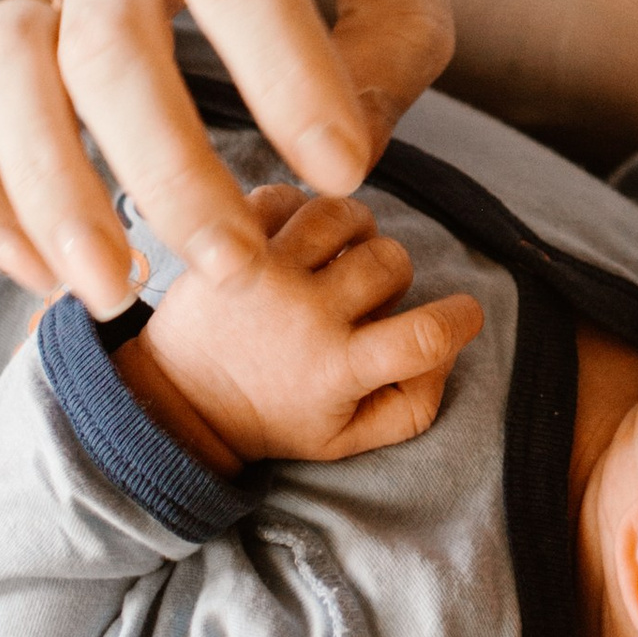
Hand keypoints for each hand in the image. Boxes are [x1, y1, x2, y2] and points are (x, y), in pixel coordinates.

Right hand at [0, 0, 452, 319]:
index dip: (290, 79)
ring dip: (50, 197)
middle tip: (238, 269)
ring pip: (6, 81)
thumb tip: (358, 145)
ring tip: (115, 288)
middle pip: (111, 50)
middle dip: (170, 173)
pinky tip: (34, 265)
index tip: (341, 175)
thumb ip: (401, 13)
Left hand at [121, 184, 485, 471]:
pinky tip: (293, 240)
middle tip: (362, 301)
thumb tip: (449, 346)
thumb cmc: (273, 418)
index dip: (461, 318)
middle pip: (392, 261)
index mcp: (337, 370)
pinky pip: (286, 195)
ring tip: (335, 259)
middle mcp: (304, 318)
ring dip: (353, 232)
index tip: (461, 313)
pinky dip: (298, 209)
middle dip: (392, 277)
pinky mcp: (231, 245)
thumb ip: (413, 405)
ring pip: (345, 214)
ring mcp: (266, 275)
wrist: (177, 404)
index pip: (426, 336)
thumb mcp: (347, 441)